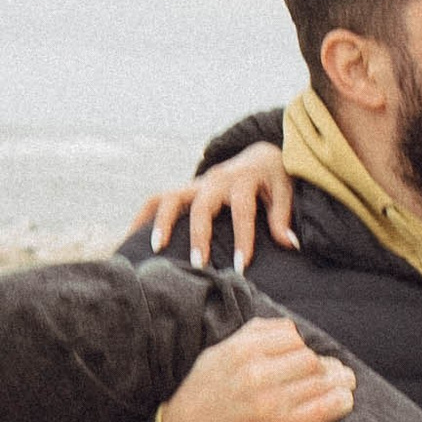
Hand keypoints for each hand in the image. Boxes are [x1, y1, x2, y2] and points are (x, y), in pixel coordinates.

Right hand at [143, 145, 299, 266]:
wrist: (259, 154)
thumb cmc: (273, 180)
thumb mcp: (284, 191)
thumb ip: (282, 217)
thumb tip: (290, 244)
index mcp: (244, 181)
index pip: (243, 212)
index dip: (242, 239)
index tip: (240, 267)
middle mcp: (216, 180)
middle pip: (202, 205)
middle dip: (198, 235)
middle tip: (198, 264)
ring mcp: (196, 184)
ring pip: (171, 198)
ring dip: (162, 222)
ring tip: (157, 250)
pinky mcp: (184, 189)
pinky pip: (157, 199)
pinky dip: (143, 216)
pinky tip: (132, 238)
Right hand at [156, 319, 354, 421]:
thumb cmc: (203, 396)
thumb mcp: (218, 355)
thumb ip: (253, 335)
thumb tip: (289, 328)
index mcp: (241, 351)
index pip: (292, 336)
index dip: (302, 347)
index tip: (304, 358)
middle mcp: (257, 374)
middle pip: (310, 359)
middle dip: (322, 366)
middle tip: (331, 372)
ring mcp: (270, 403)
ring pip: (321, 382)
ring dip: (338, 382)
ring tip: (344, 383)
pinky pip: (323, 410)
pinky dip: (340, 402)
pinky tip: (343, 401)